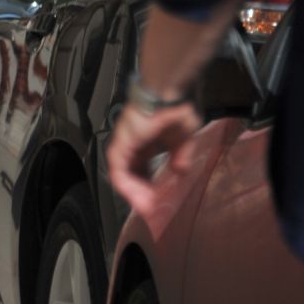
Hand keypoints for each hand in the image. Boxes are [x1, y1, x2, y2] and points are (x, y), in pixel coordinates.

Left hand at [107, 101, 204, 217]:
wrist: (169, 92)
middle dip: (142, 194)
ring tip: (148, 209)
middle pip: (133, 176)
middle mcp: (133, 145)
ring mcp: (124, 145)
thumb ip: (181, 155)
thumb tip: (181, 172)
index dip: (151, 186)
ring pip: (124, 177)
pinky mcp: (120, 146)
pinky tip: (141, 198)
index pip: (144, 170)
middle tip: (153, 210)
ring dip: (136, 195)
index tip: (160, 200)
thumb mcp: (184, 137)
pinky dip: (129, 188)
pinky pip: (119, 173)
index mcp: (147, 142)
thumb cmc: (177, 107)